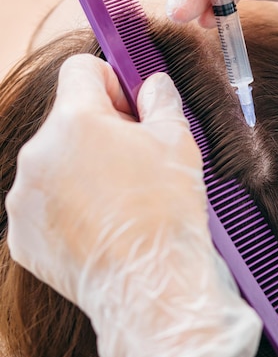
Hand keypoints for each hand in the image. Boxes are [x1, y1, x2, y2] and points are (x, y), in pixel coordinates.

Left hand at [6, 55, 260, 356]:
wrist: (151, 286)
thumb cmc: (167, 210)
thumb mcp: (177, 142)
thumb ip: (160, 100)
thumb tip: (152, 84)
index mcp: (74, 121)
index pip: (81, 70)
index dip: (110, 81)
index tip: (129, 106)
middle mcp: (38, 154)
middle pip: (68, 120)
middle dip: (100, 131)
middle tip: (135, 160)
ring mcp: (24, 197)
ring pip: (55, 163)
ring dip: (82, 169)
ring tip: (120, 200)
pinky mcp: (21, 234)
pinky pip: (44, 203)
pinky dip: (67, 206)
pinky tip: (100, 226)